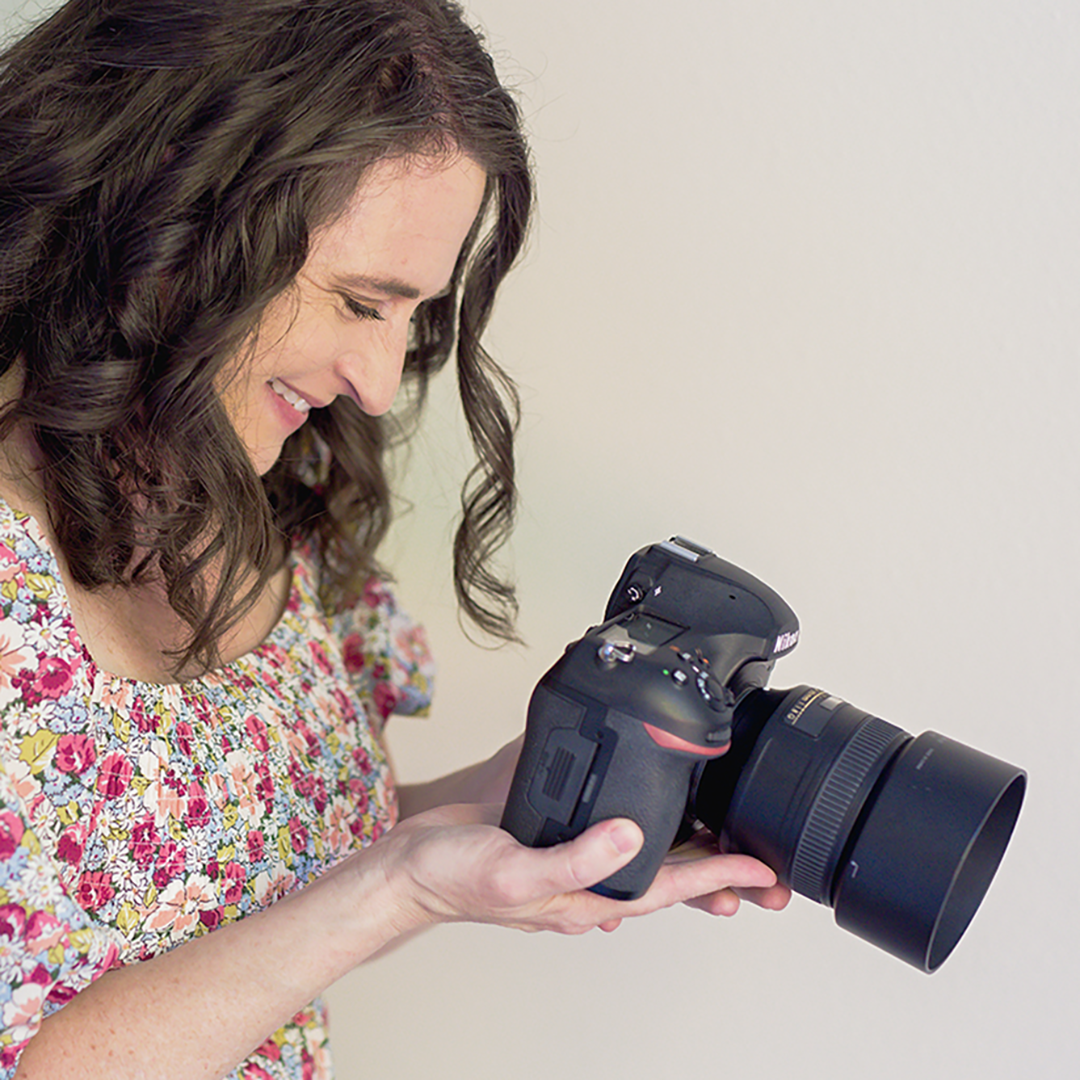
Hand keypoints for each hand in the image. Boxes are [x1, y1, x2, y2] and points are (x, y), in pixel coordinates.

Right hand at [376, 803, 784, 936]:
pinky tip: (654, 817)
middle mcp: (589, 885)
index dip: (721, 877)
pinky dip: (648, 829)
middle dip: (721, 876)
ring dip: (691, 853)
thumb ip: (576, 859)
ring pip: (649, 861)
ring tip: (728, 843)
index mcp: (587, 898)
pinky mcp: (558, 839)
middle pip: (671, 882)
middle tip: (766, 870)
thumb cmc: (456, 877)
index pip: (670, 888)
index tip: (763, 870)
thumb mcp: (517, 871)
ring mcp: (575, 865)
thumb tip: (632, 837)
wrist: (413, 865)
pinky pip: (616, 836)